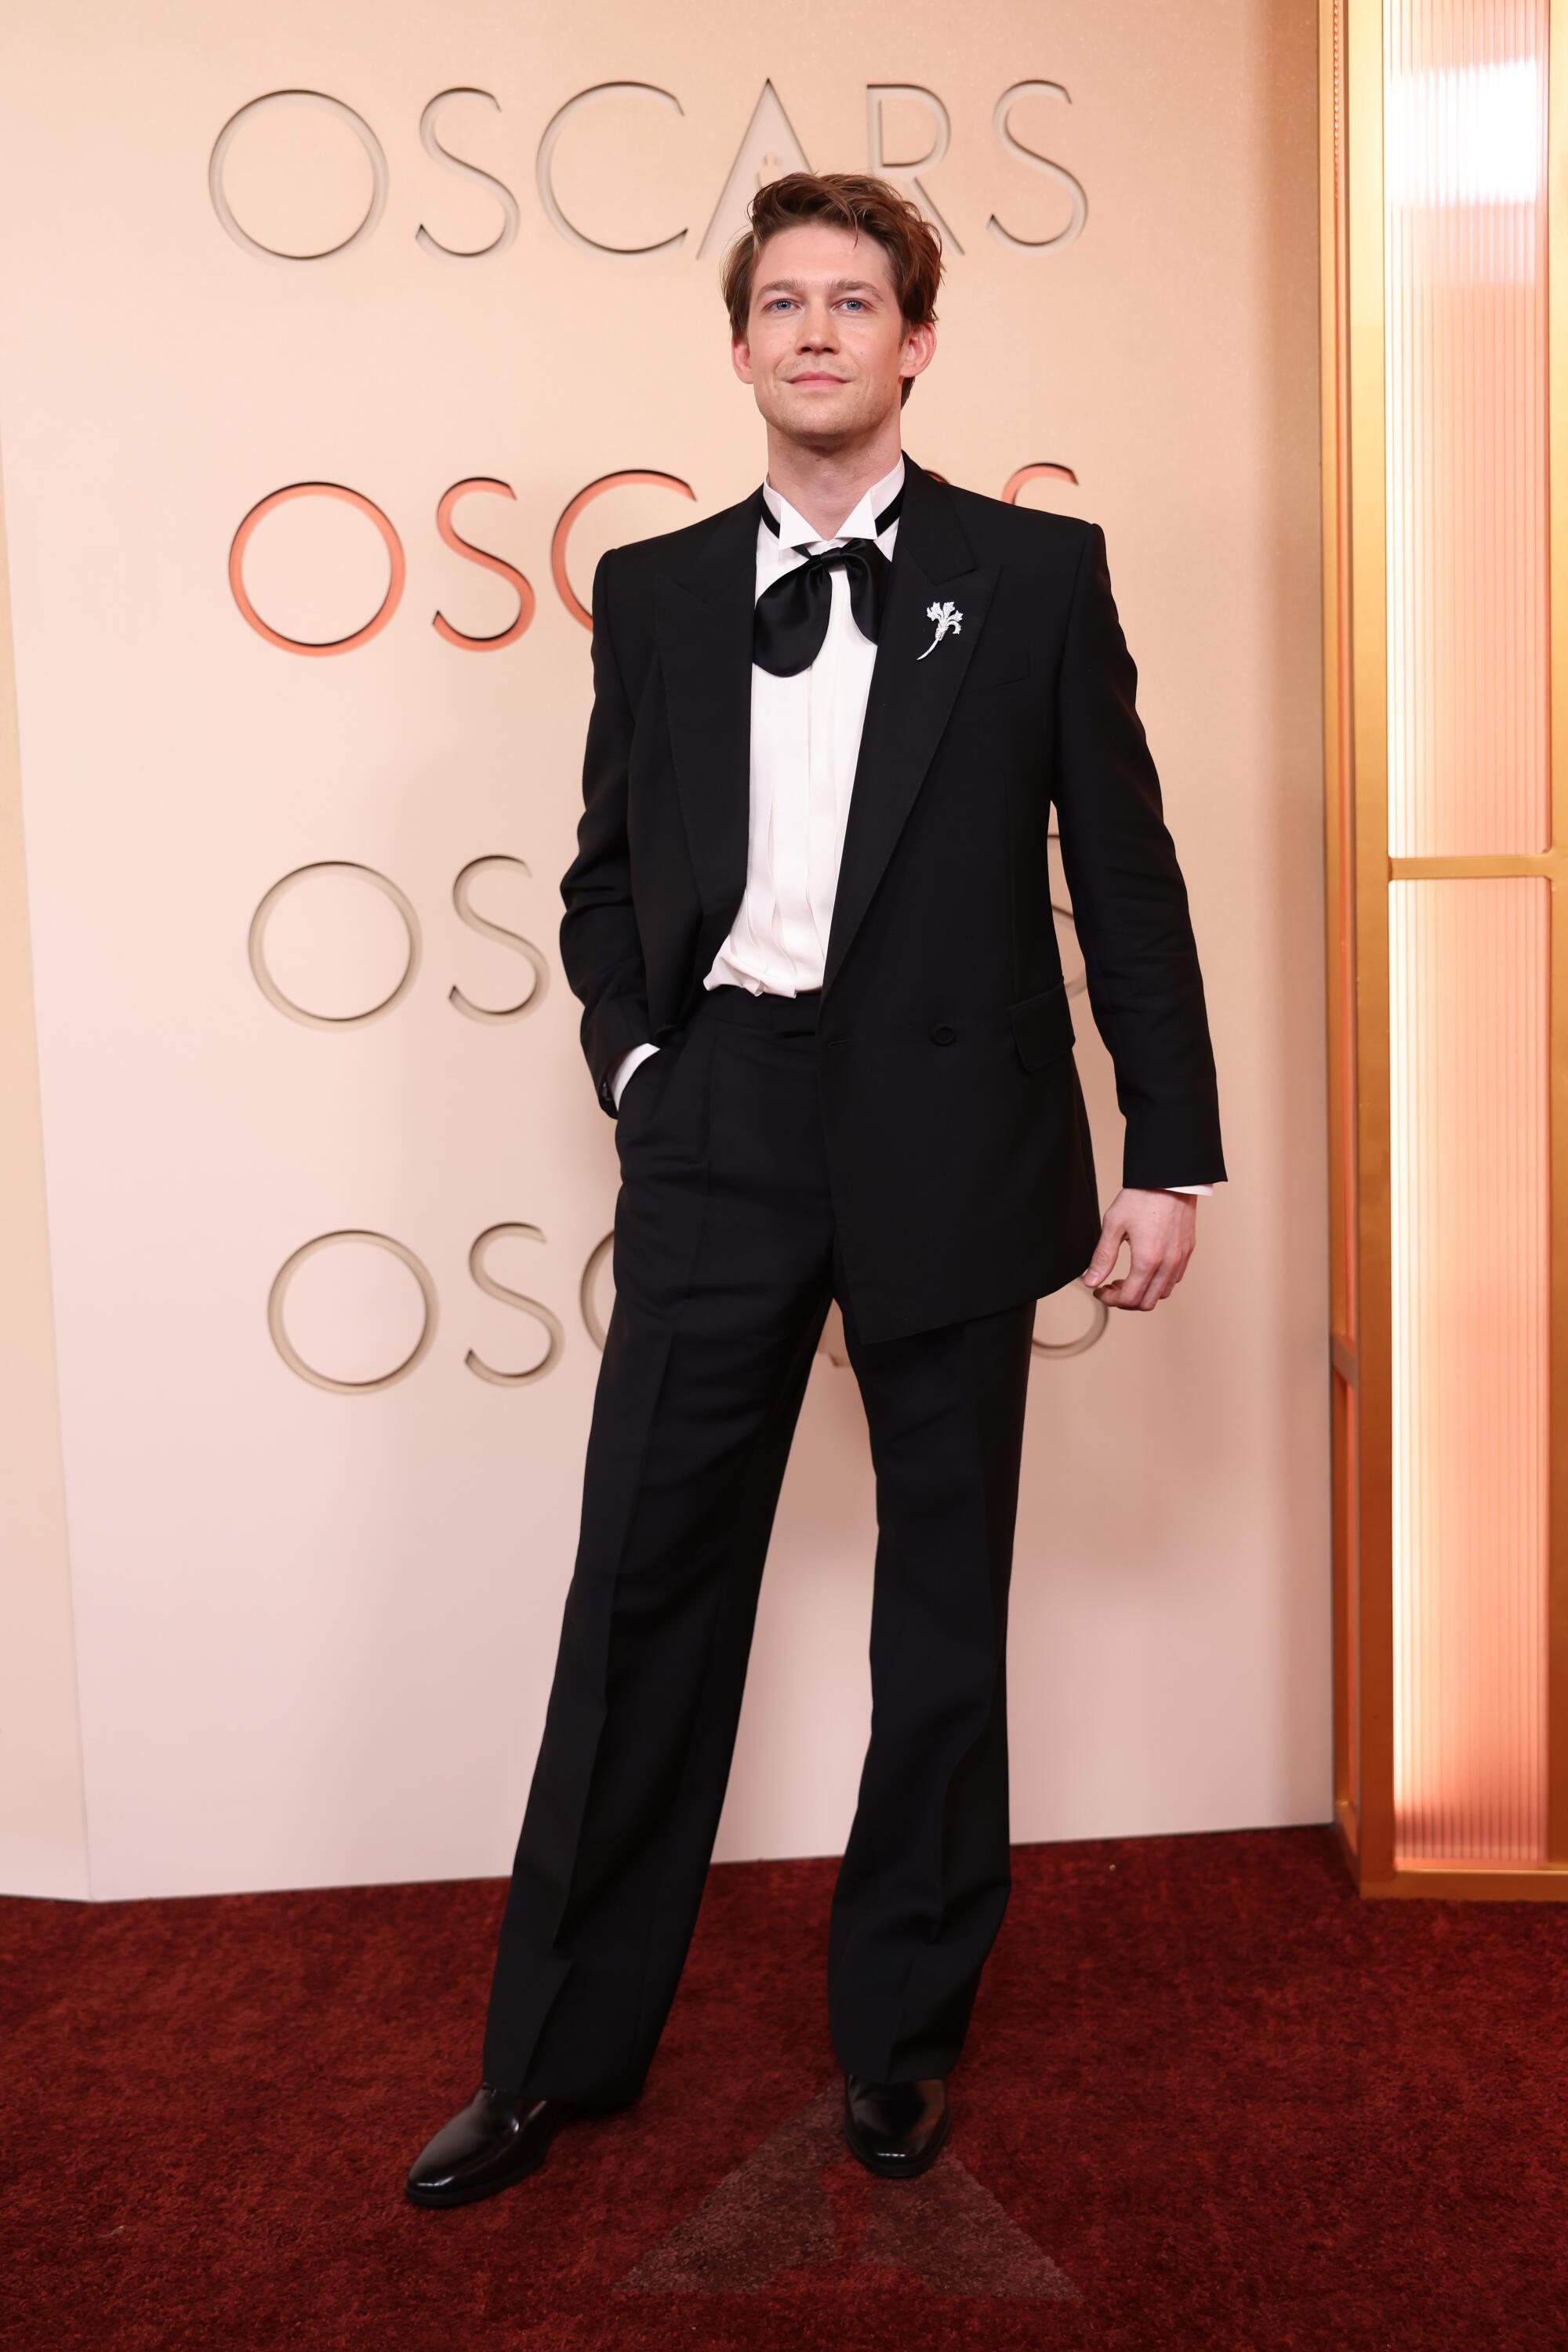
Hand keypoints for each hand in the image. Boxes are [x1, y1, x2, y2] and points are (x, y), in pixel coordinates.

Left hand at [1080, 1187, 1197, 1309]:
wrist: (1170, 1177)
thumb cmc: (1142, 1196)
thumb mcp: (1113, 1224)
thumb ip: (1102, 1257)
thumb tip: (1091, 1280)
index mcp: (1148, 1259)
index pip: (1129, 1298)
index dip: (1110, 1300)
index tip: (1099, 1289)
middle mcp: (1168, 1264)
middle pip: (1147, 1303)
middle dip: (1125, 1300)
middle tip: (1110, 1286)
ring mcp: (1181, 1259)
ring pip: (1163, 1294)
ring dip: (1143, 1293)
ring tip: (1127, 1278)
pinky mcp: (1188, 1251)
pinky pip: (1174, 1279)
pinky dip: (1158, 1283)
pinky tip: (1145, 1269)